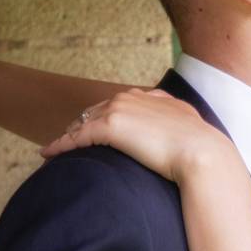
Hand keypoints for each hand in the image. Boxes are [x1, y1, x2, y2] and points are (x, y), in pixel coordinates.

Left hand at [40, 89, 230, 183]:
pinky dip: (60, 145)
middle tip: (67, 141)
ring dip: (68, 135)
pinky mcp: (110, 127)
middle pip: (96, 110)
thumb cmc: (201, 148)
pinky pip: (76, 137)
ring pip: (83, 122)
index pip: (118, 104)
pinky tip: (47, 154)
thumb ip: (180, 125)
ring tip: (54, 149)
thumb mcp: (191, 129)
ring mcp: (119, 110)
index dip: (102, 117)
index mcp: (150, 97)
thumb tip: (185, 135)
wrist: (202, 153)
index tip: (92, 129)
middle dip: (81, 125)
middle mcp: (131, 98)